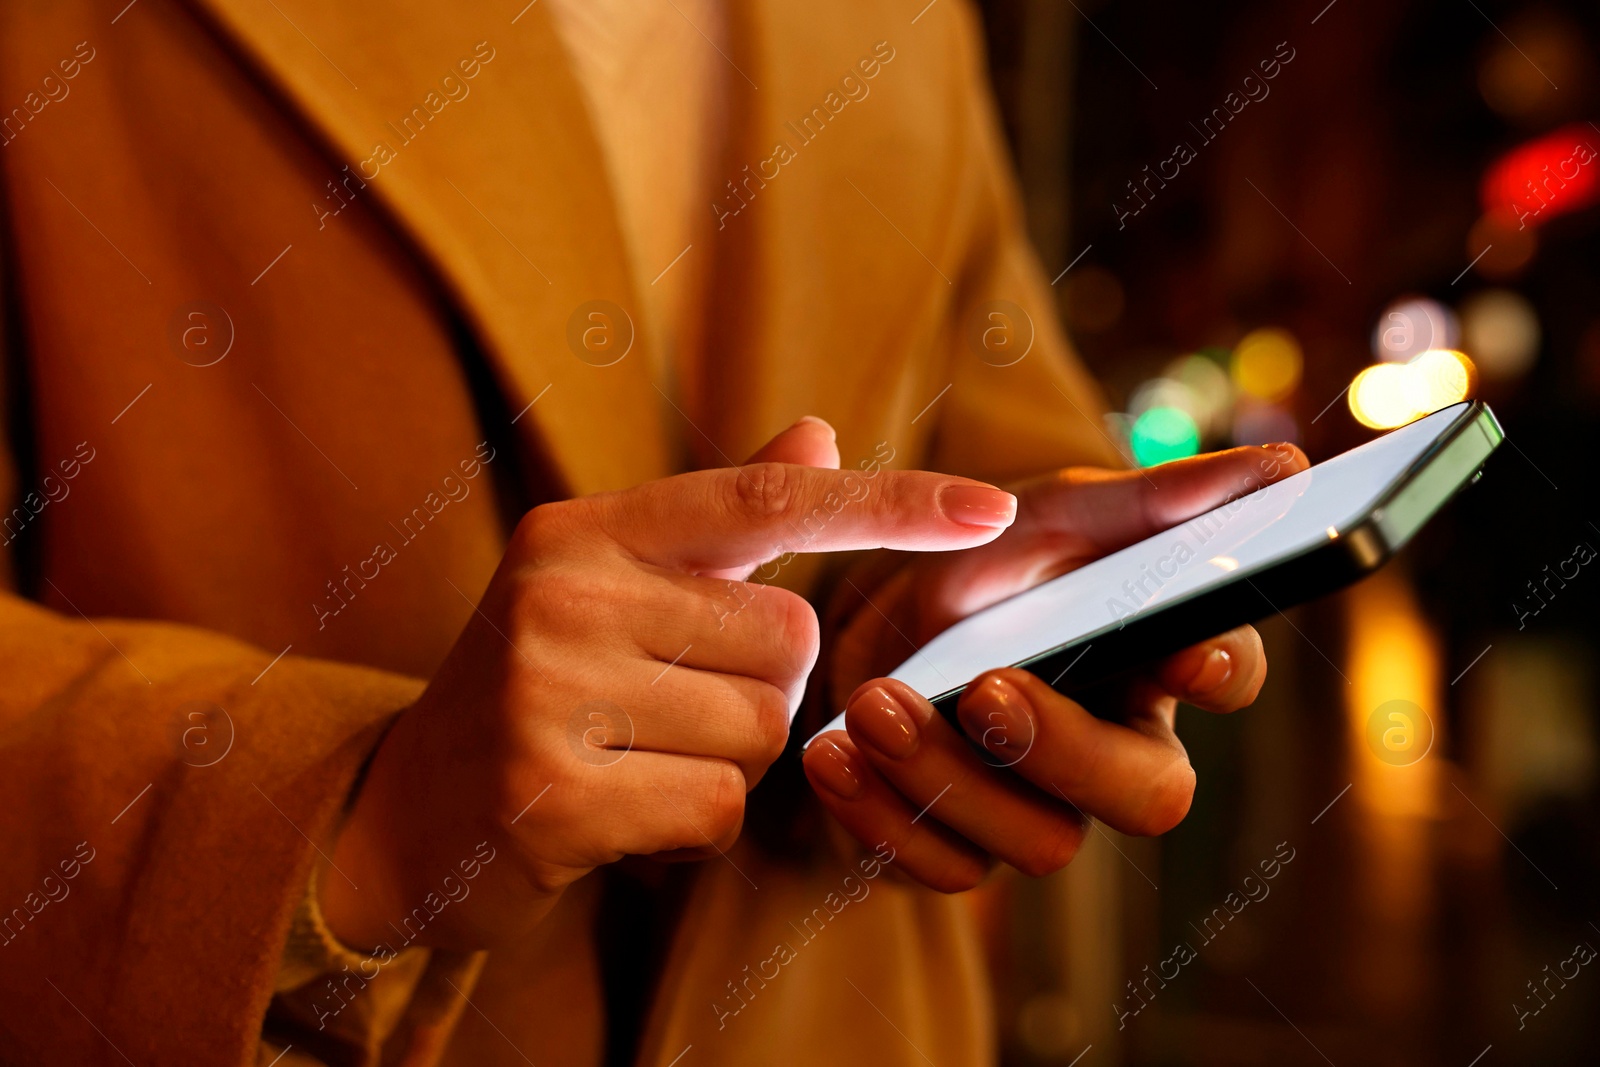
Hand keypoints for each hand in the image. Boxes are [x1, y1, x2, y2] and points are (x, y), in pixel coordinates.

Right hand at [320, 418, 1020, 950]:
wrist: (401, 812)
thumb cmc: (538, 685)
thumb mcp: (612, 584)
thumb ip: (721, 521)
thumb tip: (818, 434)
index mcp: (586, 527)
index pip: (768, 500)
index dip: (891, 502)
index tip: (994, 506)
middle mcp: (562, 590)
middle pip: (790, 641)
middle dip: (758, 691)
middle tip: (665, 707)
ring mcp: (547, 690)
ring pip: (763, 732)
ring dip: (725, 762)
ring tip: (635, 757)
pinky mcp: (549, 792)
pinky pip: (719, 810)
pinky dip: (694, 828)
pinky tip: (620, 814)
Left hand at [805, 445, 1308, 890]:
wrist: (858, 616)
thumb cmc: (979, 557)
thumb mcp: (1052, 513)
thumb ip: (1154, 500)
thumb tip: (1288, 470)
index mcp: (1153, 655)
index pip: (1226, 672)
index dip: (1221, 668)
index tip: (1187, 651)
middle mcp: (1114, 747)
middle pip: (1149, 795)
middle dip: (1068, 748)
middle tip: (988, 688)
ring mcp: (1038, 807)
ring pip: (1041, 842)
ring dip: (952, 776)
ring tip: (873, 701)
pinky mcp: (959, 848)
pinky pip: (943, 868)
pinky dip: (882, 815)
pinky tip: (831, 754)